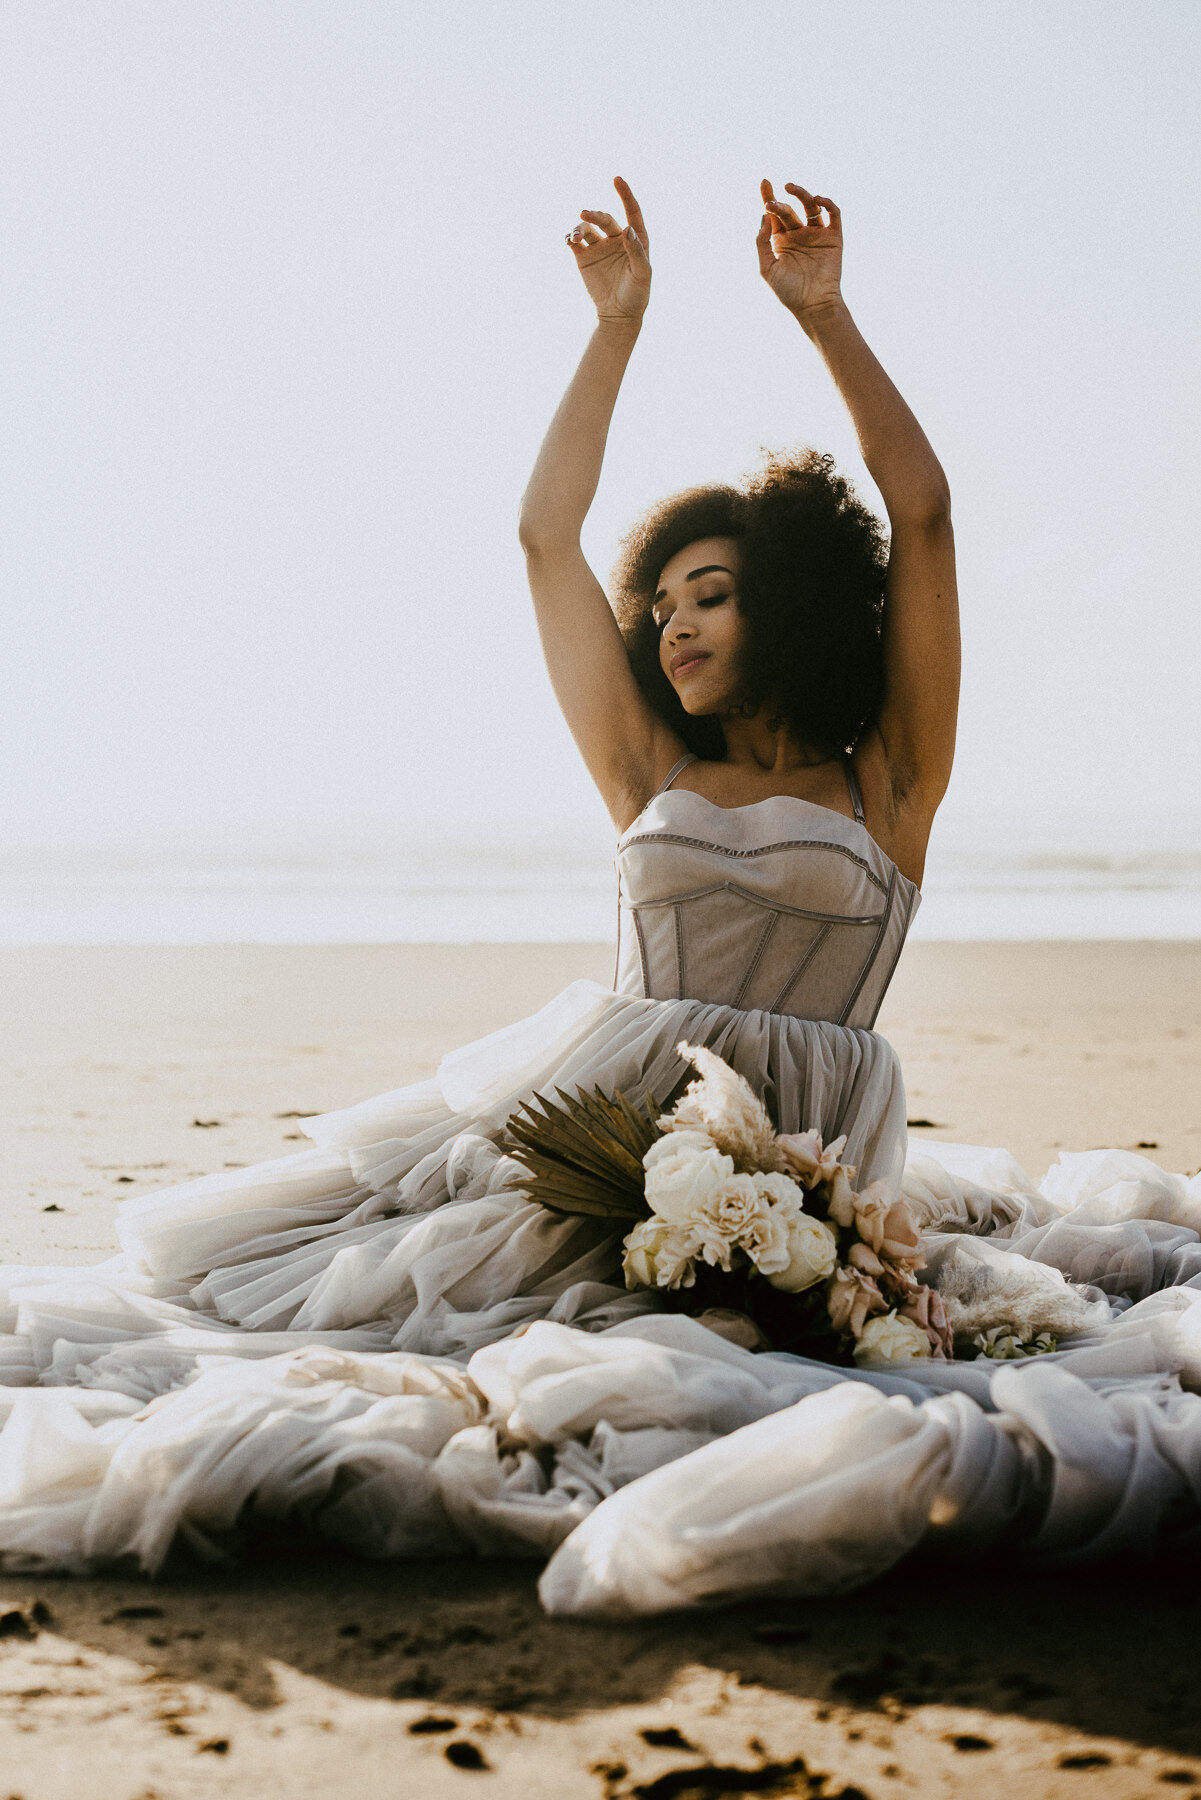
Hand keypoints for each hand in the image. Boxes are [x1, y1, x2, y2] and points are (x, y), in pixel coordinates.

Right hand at [566, 176, 650, 323]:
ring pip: (588, 229)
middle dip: (595, 215)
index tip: (617, 179)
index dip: (625, 194)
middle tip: (584, 215)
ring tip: (574, 237)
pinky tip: (568, 240)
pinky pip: (575, 242)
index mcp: (635, 239)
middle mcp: (616, 238)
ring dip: (579, 228)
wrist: (618, 314)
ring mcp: (599, 246)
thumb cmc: (636, 295)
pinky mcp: (584, 257)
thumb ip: (637, 252)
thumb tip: (628, 230)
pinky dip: (570, 238)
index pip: (632, 211)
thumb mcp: (642, 275)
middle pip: (605, 219)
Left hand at [756, 179, 842, 317]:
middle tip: (772, 203)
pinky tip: (818, 200)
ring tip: (790, 188)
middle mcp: (798, 234)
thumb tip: (764, 215)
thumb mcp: (767, 267)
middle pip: (788, 209)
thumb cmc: (788, 291)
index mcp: (781, 241)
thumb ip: (762, 242)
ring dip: (801, 194)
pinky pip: (833, 214)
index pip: (773, 214)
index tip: (764, 181)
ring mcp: (816, 234)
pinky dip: (827, 203)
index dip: (768, 196)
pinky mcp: (833, 237)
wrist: (813, 305)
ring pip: (810, 206)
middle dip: (779, 203)